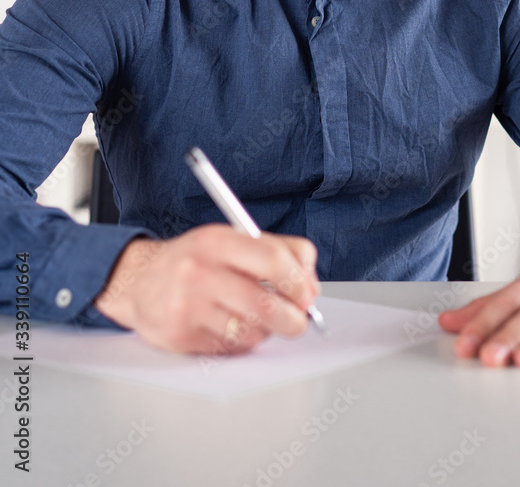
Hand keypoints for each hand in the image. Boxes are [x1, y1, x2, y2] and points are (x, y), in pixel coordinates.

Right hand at [94, 224, 319, 354]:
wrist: (139, 281)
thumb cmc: (195, 259)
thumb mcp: (232, 238)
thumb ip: (277, 250)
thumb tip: (310, 280)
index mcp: (218, 241)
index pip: (273, 260)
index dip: (299, 281)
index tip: (307, 293)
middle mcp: (201, 272)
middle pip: (265, 304)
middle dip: (293, 317)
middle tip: (298, 318)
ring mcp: (189, 307)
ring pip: (251, 332)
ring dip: (266, 331)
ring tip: (258, 318)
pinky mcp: (182, 337)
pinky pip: (231, 349)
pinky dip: (242, 342)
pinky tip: (232, 326)